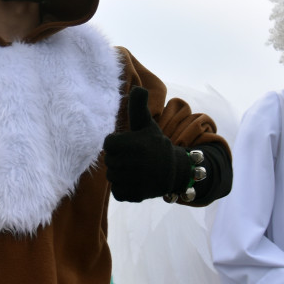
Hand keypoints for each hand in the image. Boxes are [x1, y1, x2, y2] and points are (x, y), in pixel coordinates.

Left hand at [102, 87, 188, 201]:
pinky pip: (118, 191)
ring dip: (120, 173)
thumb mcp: (147, 124)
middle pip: (109, 161)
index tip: (128, 143)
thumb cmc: (155, 144)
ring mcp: (136, 181)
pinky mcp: (136, 195)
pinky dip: (124, 188)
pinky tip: (135, 181)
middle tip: (133, 157)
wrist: (175, 170)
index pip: (108, 144)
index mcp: (135, 144)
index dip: (116, 142)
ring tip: (135, 168)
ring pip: (112, 177)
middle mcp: (136, 163)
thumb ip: (138, 107)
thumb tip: (138, 88)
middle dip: (118, 158)